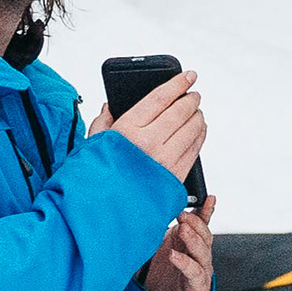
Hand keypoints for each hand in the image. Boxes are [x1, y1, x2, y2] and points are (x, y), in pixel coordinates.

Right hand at [95, 66, 206, 189]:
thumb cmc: (94, 179)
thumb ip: (103, 122)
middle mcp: (149, 143)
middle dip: (190, 100)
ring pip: (191, 131)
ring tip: (197, 112)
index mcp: (128, 129)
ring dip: (197, 118)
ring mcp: (164, 161)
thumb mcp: (92, 144)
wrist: (100, 214)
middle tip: (194, 94)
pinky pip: (194, 152)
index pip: (161, 98)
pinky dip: (199, 138)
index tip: (188, 76)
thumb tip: (110, 107)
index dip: (178, 83)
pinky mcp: (174, 178)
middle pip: (180, 112)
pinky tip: (198, 132)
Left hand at [142, 197, 215, 290]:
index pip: (203, 224)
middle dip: (196, 223)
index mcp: (191, 243)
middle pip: (205, 235)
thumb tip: (147, 211)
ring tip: (182, 228)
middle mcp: (199, 255)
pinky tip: (174, 255)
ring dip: (193, 239)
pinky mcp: (198, 286)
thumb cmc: (162, 277)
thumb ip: (158, 231)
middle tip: (183, 214)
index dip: (207, 211)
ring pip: (203, 252)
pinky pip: (194, 272)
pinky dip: (185, 263)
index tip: (209, 198)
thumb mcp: (159, 247)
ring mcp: (201, 270)